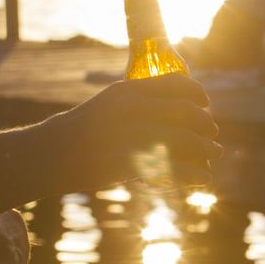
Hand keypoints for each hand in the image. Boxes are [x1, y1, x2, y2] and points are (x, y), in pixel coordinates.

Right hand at [50, 73, 220, 188]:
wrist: (50, 153)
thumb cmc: (83, 130)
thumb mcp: (110, 105)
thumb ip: (139, 103)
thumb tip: (176, 109)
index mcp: (128, 91)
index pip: (175, 84)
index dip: (197, 93)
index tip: (205, 104)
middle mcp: (132, 110)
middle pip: (186, 113)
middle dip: (206, 125)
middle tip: (213, 134)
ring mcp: (131, 138)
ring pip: (185, 141)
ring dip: (206, 150)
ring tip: (214, 156)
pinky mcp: (130, 165)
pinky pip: (174, 170)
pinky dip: (195, 175)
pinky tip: (204, 179)